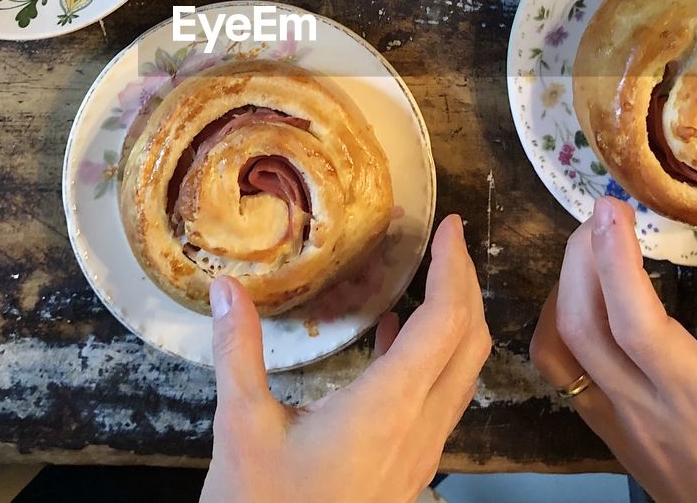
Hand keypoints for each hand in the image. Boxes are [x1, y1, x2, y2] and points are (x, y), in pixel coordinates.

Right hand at [200, 215, 490, 502]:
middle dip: (465, 284)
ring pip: (463, 373)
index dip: (454, 268)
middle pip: (470, 342)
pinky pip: (442, 398)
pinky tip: (393, 337)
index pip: (446, 322)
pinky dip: (434, 355)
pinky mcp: (410, 469)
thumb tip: (226, 289)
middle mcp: (420, 428)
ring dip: (456, 320)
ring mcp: (421, 454)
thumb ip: (238, 353)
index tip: (449, 227)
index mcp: (388, 408)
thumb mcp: (242, 429)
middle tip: (444, 242)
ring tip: (426, 278)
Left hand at [531, 197, 696, 502]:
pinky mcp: (602, 426)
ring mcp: (616, 419)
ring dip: (563, 285)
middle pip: (583, 324)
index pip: (636, 323)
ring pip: (560, 345)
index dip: (615, 260)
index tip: (612, 207)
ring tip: (590, 243)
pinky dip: (555, 321)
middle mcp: (646, 406)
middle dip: (581, 256)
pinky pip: (558, 369)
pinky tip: (579, 293)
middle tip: (604, 211)